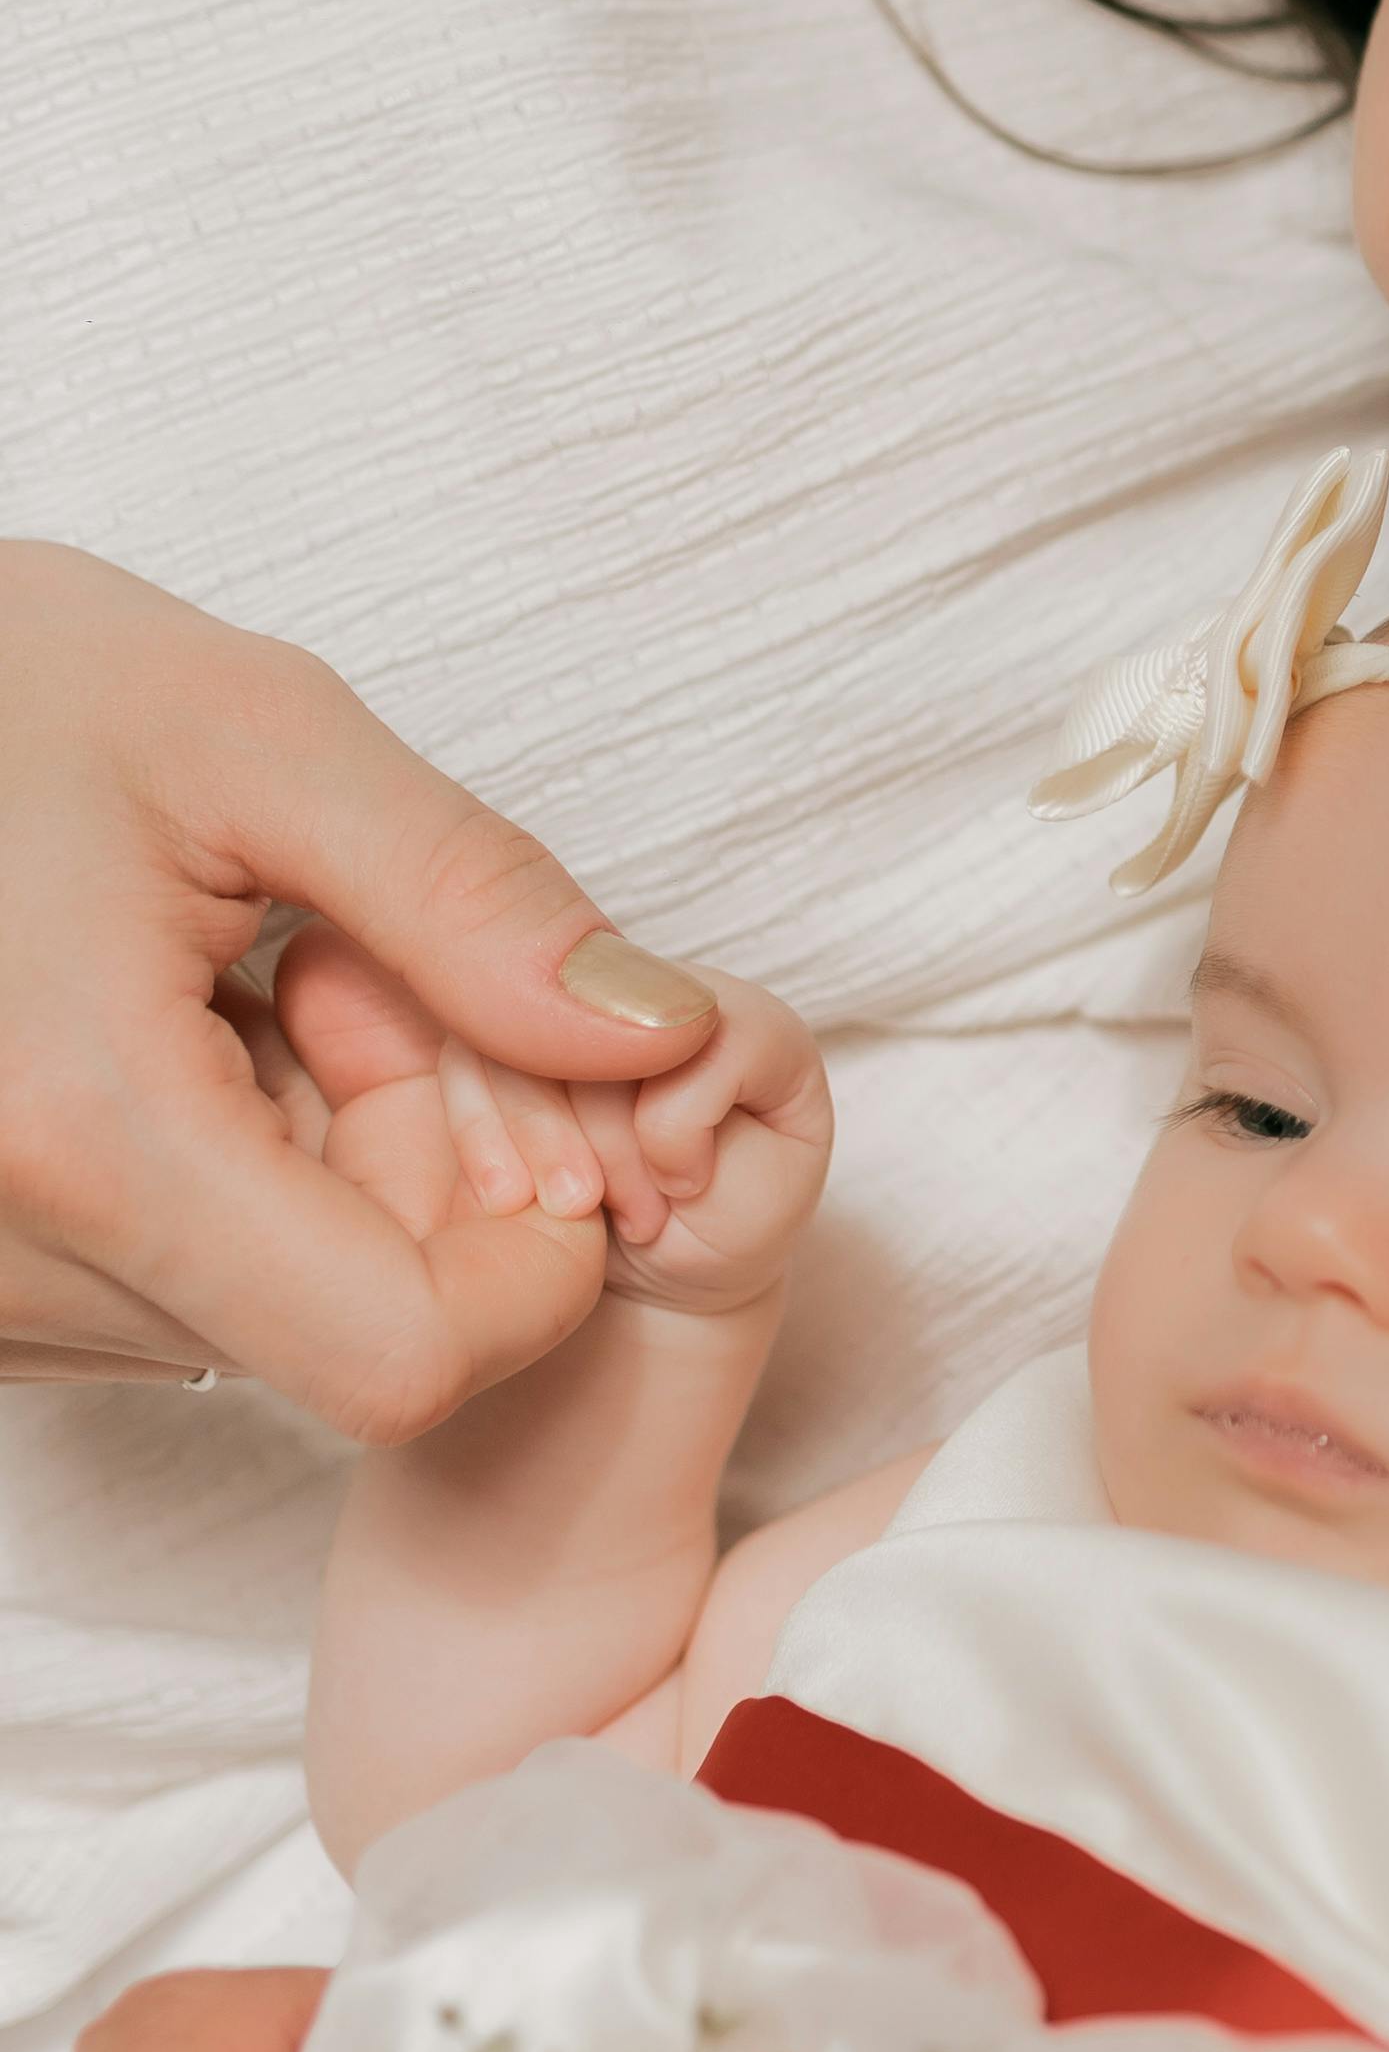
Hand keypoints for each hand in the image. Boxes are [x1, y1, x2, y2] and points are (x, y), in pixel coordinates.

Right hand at [0, 546, 722, 1434]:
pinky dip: (211, 1195)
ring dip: (310, 1183)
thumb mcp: (259, 736)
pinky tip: (155, 1044)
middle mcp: (1, 1261)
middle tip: (336, 980)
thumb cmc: (4, 686)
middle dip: (416, 1182)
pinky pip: (151, 1304)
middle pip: (339, 1346)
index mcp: (85, 1136)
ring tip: (229, 996)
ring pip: (250, 1333)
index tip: (504, 1078)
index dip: (527, 1259)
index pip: (404, 1366)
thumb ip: (472, 900)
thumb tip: (659, 1036)